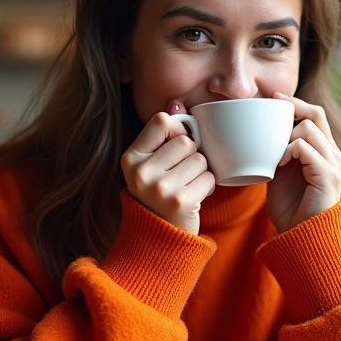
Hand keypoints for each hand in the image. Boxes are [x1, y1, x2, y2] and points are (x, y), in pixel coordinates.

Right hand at [121, 112, 215, 234]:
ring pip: (200, 160)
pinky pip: (209, 178)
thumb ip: (160, 136)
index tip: (175, 148)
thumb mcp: (149, 165)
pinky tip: (194, 197)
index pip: (161, 121)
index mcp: (131, 158)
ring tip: (187, 186)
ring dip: (201, 173)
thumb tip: (176, 102)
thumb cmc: (158, 194)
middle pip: (185, 141)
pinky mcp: (180, 201)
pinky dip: (207, 187)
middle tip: (182, 174)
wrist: (158, 238)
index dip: (176, 130)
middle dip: (191, 156)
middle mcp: (141, 172)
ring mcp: (160, 188)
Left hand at [266, 92, 340, 232]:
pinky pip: (306, 148)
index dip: (295, 103)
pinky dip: (289, 150)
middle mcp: (334, 154)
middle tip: (271, 106)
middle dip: (292, 106)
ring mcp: (334, 164)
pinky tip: (279, 164)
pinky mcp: (328, 175)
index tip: (273, 97)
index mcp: (324, 151)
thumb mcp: (281, 172)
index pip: (315, 115)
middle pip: (316, 114)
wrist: (302, 237)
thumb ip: (278, 151)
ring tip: (275, 154)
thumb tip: (258, 133)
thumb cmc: (290, 208)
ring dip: (286, 136)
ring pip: (309, 128)